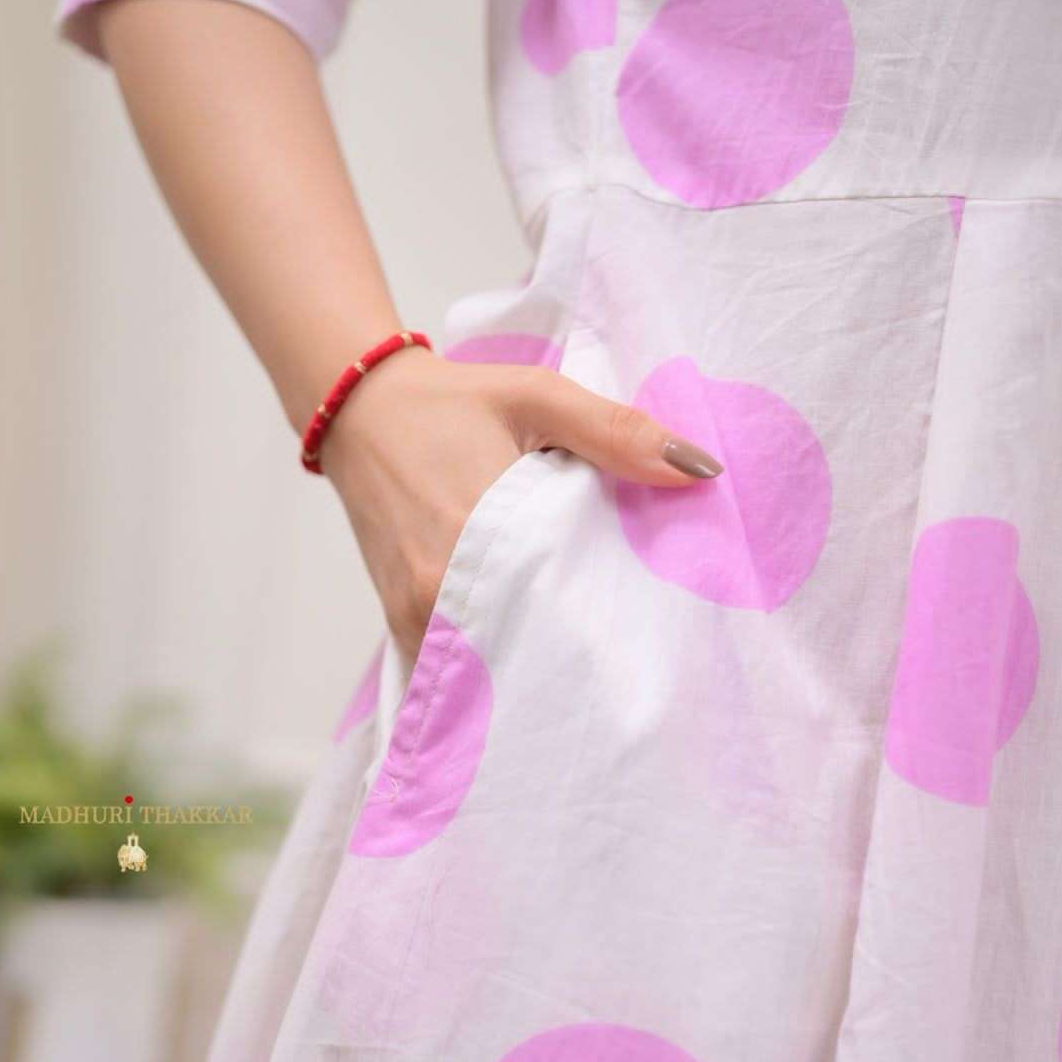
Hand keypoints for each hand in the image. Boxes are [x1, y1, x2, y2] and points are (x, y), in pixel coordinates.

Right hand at [320, 344, 722, 665]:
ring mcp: (416, 614)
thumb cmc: (451, 402)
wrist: (361, 410)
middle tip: (633, 656)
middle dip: (580, 653)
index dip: (612, 627)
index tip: (653, 635)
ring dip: (537, 660)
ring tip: (589, 655)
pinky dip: (496, 658)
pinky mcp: (402, 622)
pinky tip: (533, 645)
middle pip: (531, 647)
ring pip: (494, 664)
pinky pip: (459, 662)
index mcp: (476, 533)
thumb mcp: (539, 397)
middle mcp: (439, 589)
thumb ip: (618, 433)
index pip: (563, 609)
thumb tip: (700, 470)